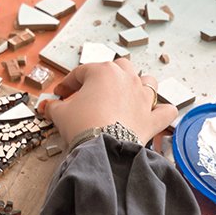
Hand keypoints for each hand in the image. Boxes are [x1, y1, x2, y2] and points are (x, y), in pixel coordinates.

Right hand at [40, 59, 176, 145]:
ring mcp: (143, 97)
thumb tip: (49, 107)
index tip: (61, 94)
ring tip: (128, 94)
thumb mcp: (60, 114)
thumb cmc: (83, 125)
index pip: (81, 72)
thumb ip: (54, 107)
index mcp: (103, 72)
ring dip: (138, 85)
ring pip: (147, 81)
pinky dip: (162, 111)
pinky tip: (157, 112)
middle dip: (106, 76)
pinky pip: (166, 111)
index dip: (67, 83)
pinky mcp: (152, 118)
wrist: (102, 147)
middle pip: (119, 67)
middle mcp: (127, 79)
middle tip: (93, 90)